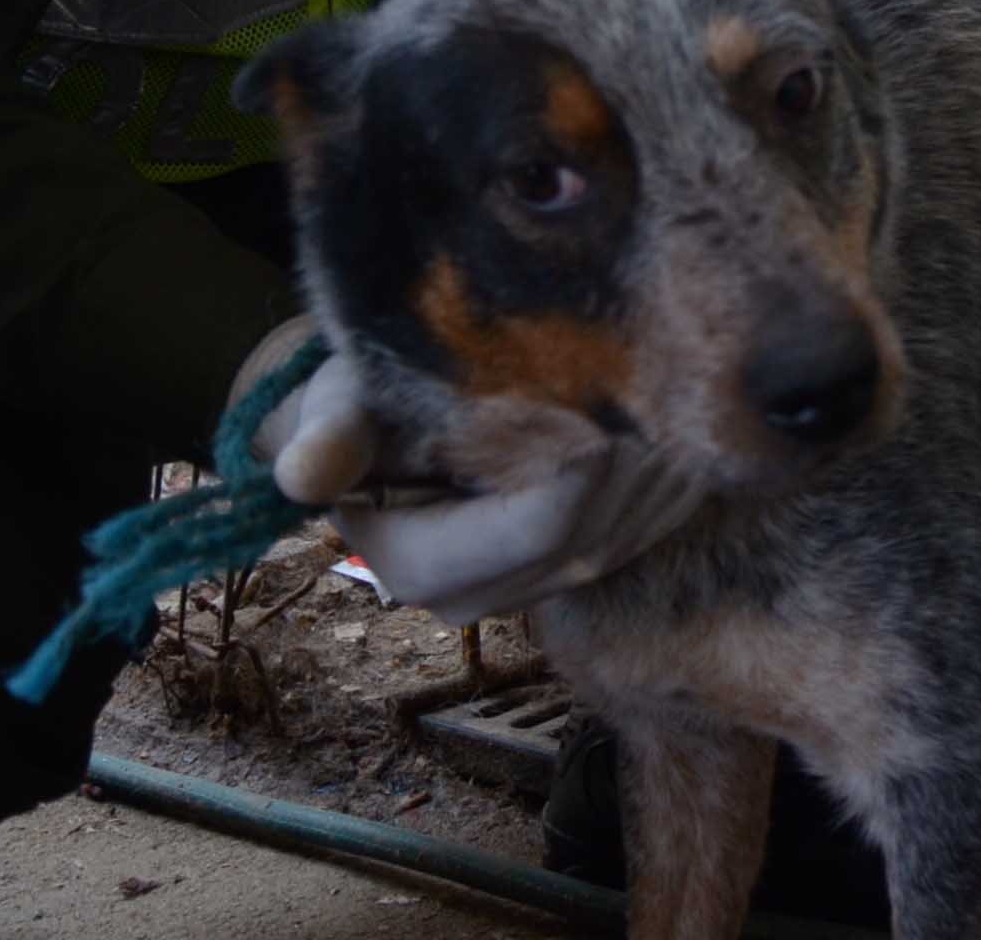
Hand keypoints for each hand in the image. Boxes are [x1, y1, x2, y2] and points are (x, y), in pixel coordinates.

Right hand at [241, 324, 708, 625]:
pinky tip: (674, 430)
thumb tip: (306, 474)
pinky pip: (640, 537)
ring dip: (656, 470)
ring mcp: (529, 593)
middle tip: (654, 380)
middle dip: (632, 461)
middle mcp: (479, 599)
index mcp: (421, 569)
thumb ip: (332, 435)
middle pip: (590, 536)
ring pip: (625, 538)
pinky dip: (665, 485)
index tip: (609, 389)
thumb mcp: (338, 404)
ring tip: (665, 396)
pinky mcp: (570, 572)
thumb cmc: (361, 402)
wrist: (380, 426)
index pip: (539, 527)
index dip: (587, 461)